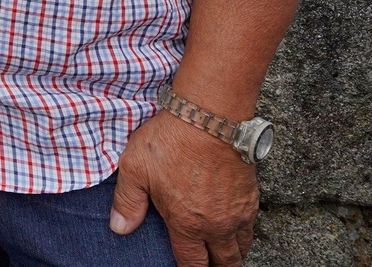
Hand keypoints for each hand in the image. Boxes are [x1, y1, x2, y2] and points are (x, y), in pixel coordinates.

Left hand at [111, 110, 258, 265]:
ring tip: (223, 256)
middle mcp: (216, 225)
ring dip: (232, 255)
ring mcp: (237, 212)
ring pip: (241, 247)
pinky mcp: (251, 197)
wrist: (209, 118)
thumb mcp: (134, 168)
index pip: (192, 262)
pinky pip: (252, 227)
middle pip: (224, 262)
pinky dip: (244, 235)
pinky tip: (236, 231)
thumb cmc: (169, 141)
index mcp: (187, 223)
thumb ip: (127, 202)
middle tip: (209, 266)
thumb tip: (119, 228)